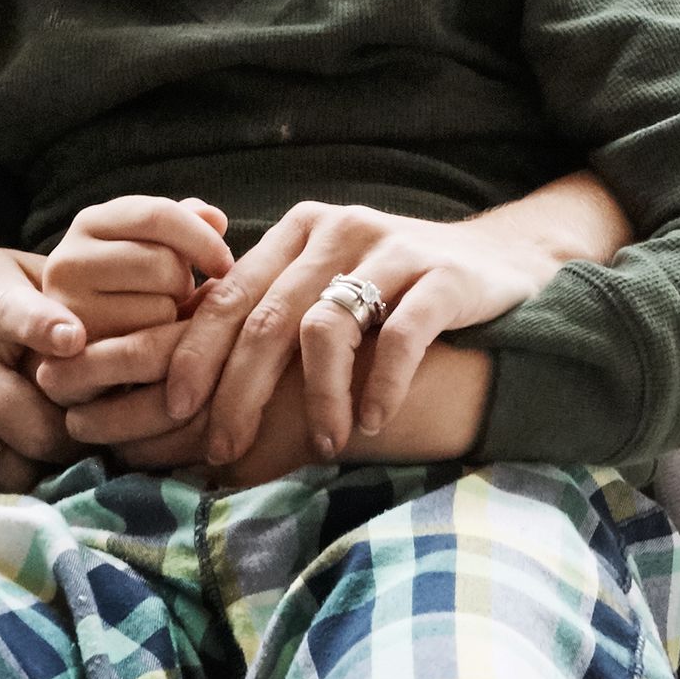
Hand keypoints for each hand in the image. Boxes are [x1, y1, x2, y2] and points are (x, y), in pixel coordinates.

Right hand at [0, 239, 86, 492]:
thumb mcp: (4, 270)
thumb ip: (67, 291)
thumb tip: (140, 314)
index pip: (17, 319)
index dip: (47, 330)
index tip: (73, 339)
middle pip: (36, 426)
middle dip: (80, 435)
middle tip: (103, 431)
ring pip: (13, 467)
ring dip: (49, 465)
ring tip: (67, 450)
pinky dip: (13, 476)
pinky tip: (28, 458)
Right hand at [23, 193, 233, 436]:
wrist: (79, 350)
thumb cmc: (126, 289)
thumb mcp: (147, 248)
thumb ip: (183, 226)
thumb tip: (217, 219)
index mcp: (91, 222)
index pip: (158, 214)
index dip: (203, 238)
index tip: (225, 263)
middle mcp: (69, 258)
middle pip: (162, 261)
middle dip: (183, 281)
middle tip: (175, 294)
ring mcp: (70, 304)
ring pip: (160, 303)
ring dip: (173, 312)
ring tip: (156, 313)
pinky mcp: (80, 348)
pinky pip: (150, 343)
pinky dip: (161, 344)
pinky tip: (146, 340)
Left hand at [163, 203, 555, 477]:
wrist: (504, 259)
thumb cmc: (396, 289)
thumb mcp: (327, 282)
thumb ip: (269, 309)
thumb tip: (188, 378)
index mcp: (298, 231)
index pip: (229, 297)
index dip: (196, 356)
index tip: (175, 410)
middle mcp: (338, 230)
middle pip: (268, 319)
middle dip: (239, 392)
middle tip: (225, 448)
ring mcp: (392, 249)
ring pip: (327, 328)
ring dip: (317, 399)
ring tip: (321, 446)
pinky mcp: (444, 276)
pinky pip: (401, 336)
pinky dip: (381, 385)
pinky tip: (372, 423)